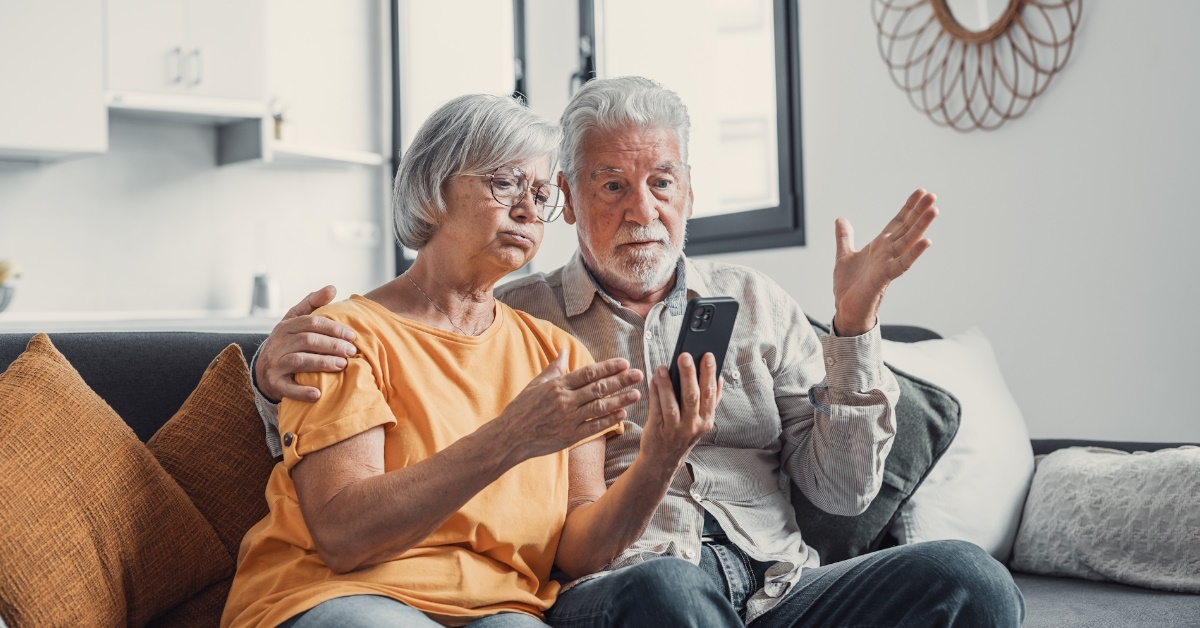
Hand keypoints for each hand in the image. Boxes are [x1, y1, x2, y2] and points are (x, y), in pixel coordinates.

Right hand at [256, 286, 358, 402]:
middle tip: (352, 351)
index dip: (333, 328)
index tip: (352, 335)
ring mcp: (274, 364)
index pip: (311, 322)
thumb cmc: (288, 342)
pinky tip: (318, 393)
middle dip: (332, 345)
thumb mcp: (295, 320)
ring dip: (323, 363)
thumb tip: (333, 288)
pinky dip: (302, 391)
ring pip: (299, 361)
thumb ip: (313, 303)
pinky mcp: (274, 383)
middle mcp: (278, 343)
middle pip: (307, 341)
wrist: (264, 370)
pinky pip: (288, 388)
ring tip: (343, 365)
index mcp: (285, 326)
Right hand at [496, 347, 643, 459]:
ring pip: (599, 407)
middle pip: (598, 388)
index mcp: (557, 385)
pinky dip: (609, 420)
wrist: (510, 436)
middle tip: (639, 374)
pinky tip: (622, 414)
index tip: (624, 363)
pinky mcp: (569, 436)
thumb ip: (554, 368)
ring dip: (620, 400)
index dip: (608, 367)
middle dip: (621, 380)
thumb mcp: (536, 384)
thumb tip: (564, 350)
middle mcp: (564, 400)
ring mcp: (568, 419)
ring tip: (636, 394)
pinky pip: (593, 427)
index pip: (588, 373)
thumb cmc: (522, 409)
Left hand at [641, 353, 721, 471]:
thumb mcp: (701, 422)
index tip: (708, 355)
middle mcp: (692, 425)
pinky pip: (656, 408)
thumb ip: (712, 401)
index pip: (709, 394)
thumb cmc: (682, 436)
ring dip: (668, 384)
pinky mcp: (657, 429)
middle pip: (692, 396)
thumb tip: (720, 379)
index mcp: (706, 420)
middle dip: (689, 375)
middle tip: (685, 355)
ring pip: (672, 403)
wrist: (663, 460)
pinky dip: (655, 392)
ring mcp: (674, 429)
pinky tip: (654, 379)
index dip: (709, 374)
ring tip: (664, 367)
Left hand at [832, 189, 937, 335]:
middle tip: (933, 195)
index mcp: (880, 246)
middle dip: (919, 211)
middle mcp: (887, 252)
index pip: (898, 222)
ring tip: (934, 210)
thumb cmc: (849, 286)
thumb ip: (845, 237)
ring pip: (908, 241)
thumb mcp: (844, 255)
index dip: (908, 207)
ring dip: (921, 226)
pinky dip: (914, 253)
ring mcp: (888, 264)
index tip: (920, 191)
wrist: (845, 308)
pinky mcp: (885, 277)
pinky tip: (926, 241)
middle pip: (907, 228)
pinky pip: (902, 264)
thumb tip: (841, 219)